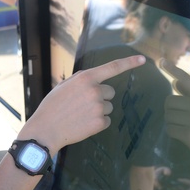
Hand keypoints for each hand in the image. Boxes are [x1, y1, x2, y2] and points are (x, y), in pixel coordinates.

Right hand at [20, 55, 145, 152]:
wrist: (46, 130)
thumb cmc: (53, 106)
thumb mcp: (65, 86)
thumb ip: (83, 80)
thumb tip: (97, 79)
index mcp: (85, 78)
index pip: (112, 67)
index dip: (129, 63)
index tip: (143, 60)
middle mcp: (95, 90)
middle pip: (110, 92)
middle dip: (100, 97)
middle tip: (82, 105)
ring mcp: (99, 107)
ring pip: (109, 107)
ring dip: (99, 111)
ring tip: (80, 115)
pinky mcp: (100, 122)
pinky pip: (107, 120)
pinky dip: (98, 123)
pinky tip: (83, 124)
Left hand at [161, 59, 189, 179]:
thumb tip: (174, 82)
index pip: (187, 80)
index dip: (173, 70)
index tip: (161, 61)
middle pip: (169, 101)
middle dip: (170, 110)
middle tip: (180, 117)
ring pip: (168, 115)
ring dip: (171, 121)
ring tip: (184, 126)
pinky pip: (170, 129)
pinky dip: (173, 132)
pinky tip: (183, 135)